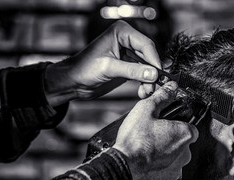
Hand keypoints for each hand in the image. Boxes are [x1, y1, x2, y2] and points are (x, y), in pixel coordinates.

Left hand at [45, 20, 160, 106]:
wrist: (74, 82)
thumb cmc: (84, 69)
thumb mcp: (109, 68)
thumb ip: (132, 70)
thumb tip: (153, 73)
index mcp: (122, 32)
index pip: (146, 45)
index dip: (154, 61)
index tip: (158, 75)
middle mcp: (127, 41)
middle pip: (150, 56)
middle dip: (152, 72)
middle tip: (153, 87)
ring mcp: (129, 54)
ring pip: (148, 66)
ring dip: (149, 80)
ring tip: (146, 92)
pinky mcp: (129, 66)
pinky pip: (143, 74)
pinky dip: (145, 83)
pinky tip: (143, 91)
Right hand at [113, 81, 198, 179]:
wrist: (122, 166)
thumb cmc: (135, 139)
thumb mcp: (146, 108)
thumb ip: (162, 97)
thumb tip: (172, 87)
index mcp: (185, 135)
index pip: (190, 127)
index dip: (178, 124)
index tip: (166, 124)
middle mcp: (185, 154)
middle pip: (181, 144)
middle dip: (170, 139)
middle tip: (152, 136)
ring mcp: (175, 171)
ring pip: (173, 159)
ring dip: (164, 155)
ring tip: (146, 149)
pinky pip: (163, 173)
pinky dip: (156, 169)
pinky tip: (144, 163)